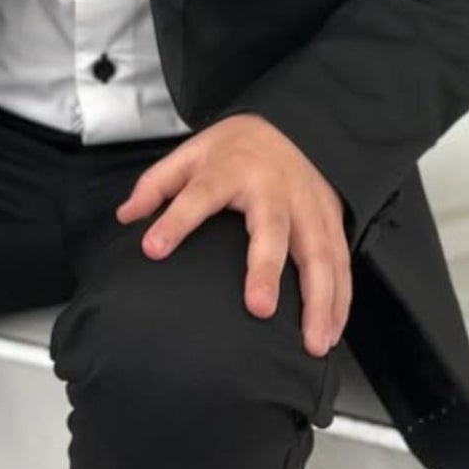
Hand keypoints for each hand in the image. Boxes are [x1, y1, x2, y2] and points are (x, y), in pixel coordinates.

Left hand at [115, 114, 351, 356]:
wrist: (291, 125)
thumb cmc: (238, 147)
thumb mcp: (191, 153)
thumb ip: (157, 185)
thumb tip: (127, 217)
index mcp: (231, 170)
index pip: (199, 195)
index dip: (176, 221)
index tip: (153, 248)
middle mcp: (274, 189)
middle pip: (272, 230)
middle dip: (267, 270)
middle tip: (260, 309)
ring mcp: (307, 206)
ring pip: (319, 254)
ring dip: (319, 300)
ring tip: (312, 343)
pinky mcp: (331, 221)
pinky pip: (341, 263)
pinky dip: (340, 300)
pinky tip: (330, 332)